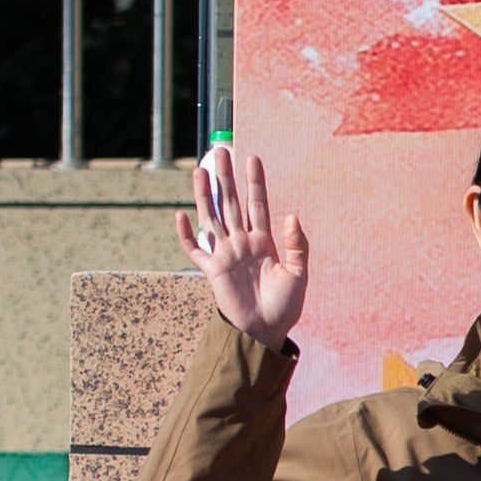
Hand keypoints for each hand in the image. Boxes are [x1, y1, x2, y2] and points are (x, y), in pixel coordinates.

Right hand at [177, 148, 307, 350]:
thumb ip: (296, 245)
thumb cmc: (285, 305)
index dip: (255, 182)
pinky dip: (186, 234)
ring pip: (212, 217)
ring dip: (204, 194)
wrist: (267, 330)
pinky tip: (181, 215)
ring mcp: (225, 254)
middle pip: (231, 202)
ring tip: (200, 170)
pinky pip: (195, 249)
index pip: (257, 204)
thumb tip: (291, 215)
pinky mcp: (212, 270)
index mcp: (264, 241)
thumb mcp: (298, 274)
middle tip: (221, 151)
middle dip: (226, 177)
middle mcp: (242, 242)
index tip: (253, 158)